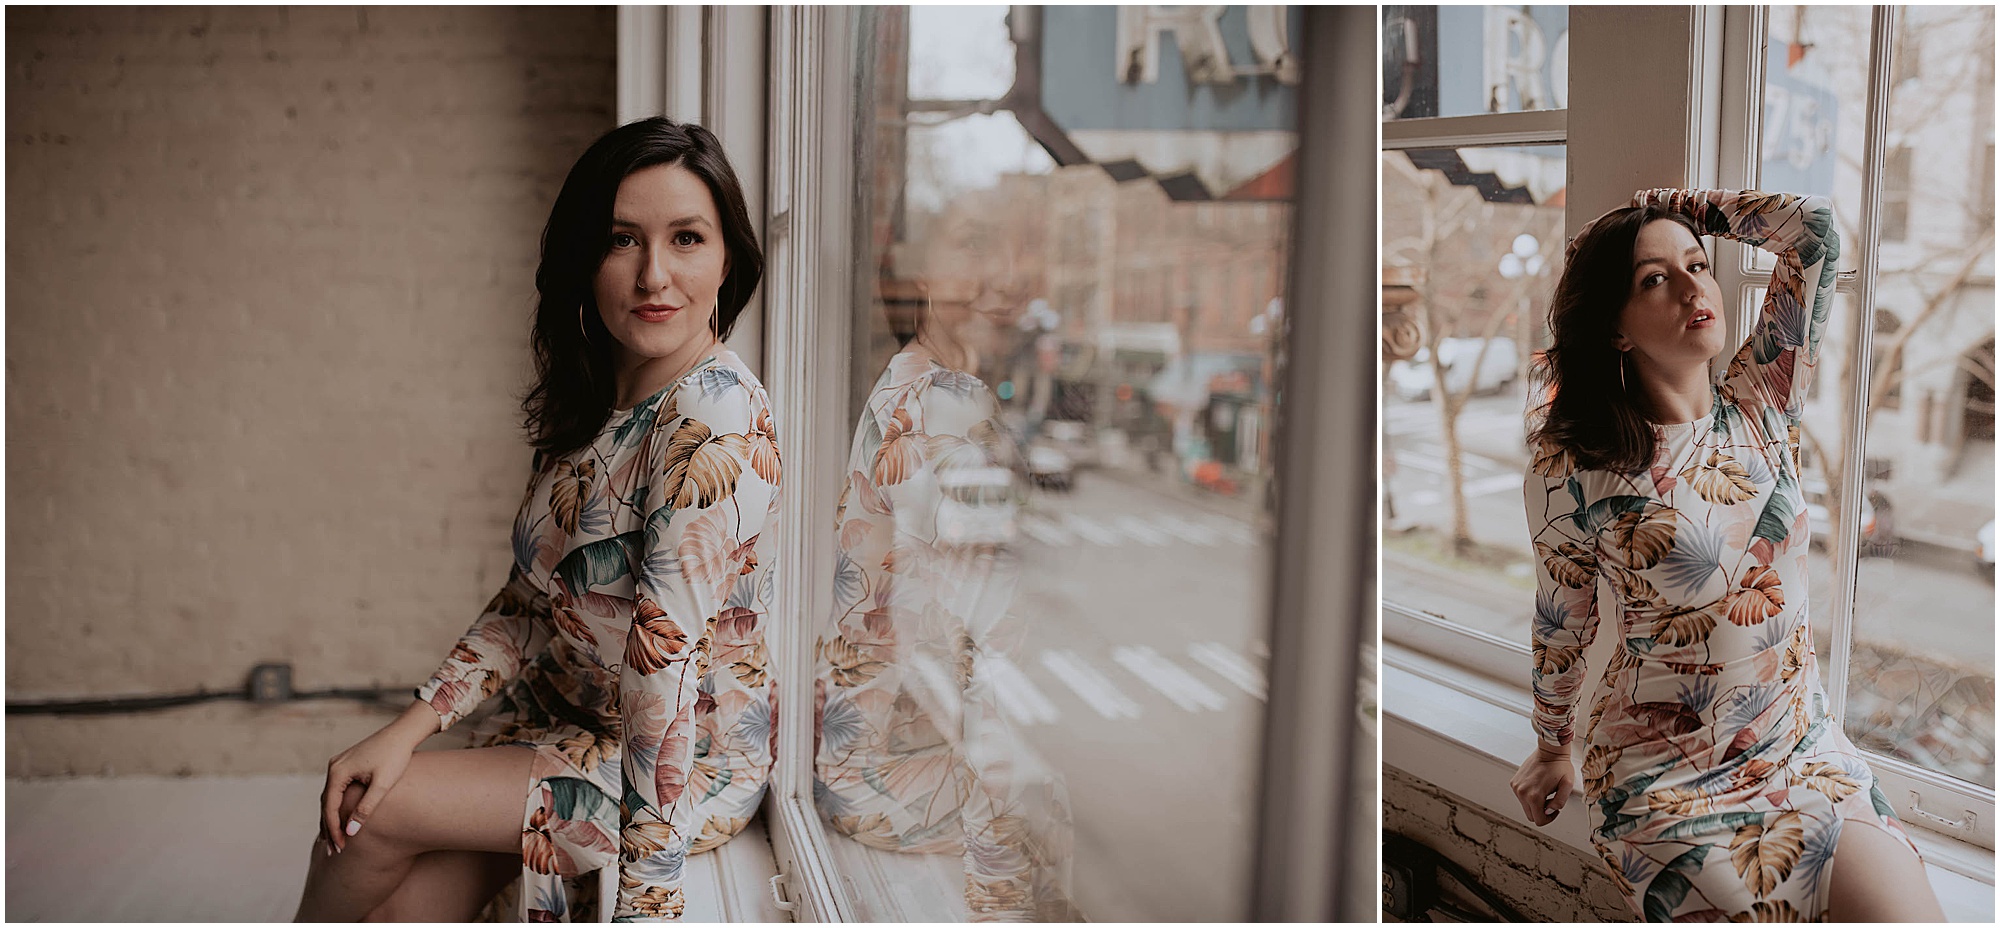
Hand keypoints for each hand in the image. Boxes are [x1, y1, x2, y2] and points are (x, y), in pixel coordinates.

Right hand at [318, 700, 439, 853]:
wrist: (403, 733)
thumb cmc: (396, 757)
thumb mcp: (382, 785)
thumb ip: (365, 809)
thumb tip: (350, 833)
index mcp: (338, 772)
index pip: (330, 808)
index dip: (334, 830)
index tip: (341, 847)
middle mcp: (334, 767)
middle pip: (326, 804)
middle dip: (330, 828)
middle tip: (334, 852)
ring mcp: (338, 765)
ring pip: (329, 798)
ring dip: (331, 819)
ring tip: (333, 842)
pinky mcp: (346, 765)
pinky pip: (336, 791)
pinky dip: (336, 807)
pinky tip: (339, 821)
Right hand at [1509, 741, 1575, 827]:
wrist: (1550, 750)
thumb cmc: (1560, 766)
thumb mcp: (1567, 785)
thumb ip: (1560, 802)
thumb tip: (1550, 810)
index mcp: (1534, 796)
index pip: (1539, 820)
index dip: (1549, 819)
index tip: (1555, 810)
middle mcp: (1522, 793)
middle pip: (1531, 815)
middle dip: (1541, 811)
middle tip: (1550, 800)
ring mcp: (1516, 787)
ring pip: (1525, 806)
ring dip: (1535, 803)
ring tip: (1544, 791)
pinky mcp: (1514, 782)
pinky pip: (1521, 796)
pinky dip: (1529, 795)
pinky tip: (1537, 785)